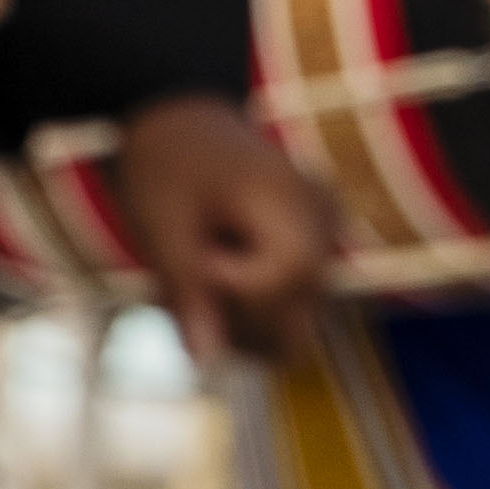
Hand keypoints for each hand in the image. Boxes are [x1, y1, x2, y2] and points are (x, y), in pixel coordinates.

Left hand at [111, 94, 330, 369]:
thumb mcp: (162, 223)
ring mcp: (324, 250)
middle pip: (294, 328)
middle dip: (230, 322)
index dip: (225, 285)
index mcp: (299, 207)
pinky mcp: (310, 261)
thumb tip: (206, 366)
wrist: (181, 121)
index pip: (281, 286)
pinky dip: (240, 310)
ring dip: (232, 323)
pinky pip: (281, 316)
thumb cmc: (167, 163)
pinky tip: (209, 272)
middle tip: (185, 275)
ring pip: (287, 333)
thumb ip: (186, 290)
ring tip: (192, 271)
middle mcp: (327, 232)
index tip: (193, 252)